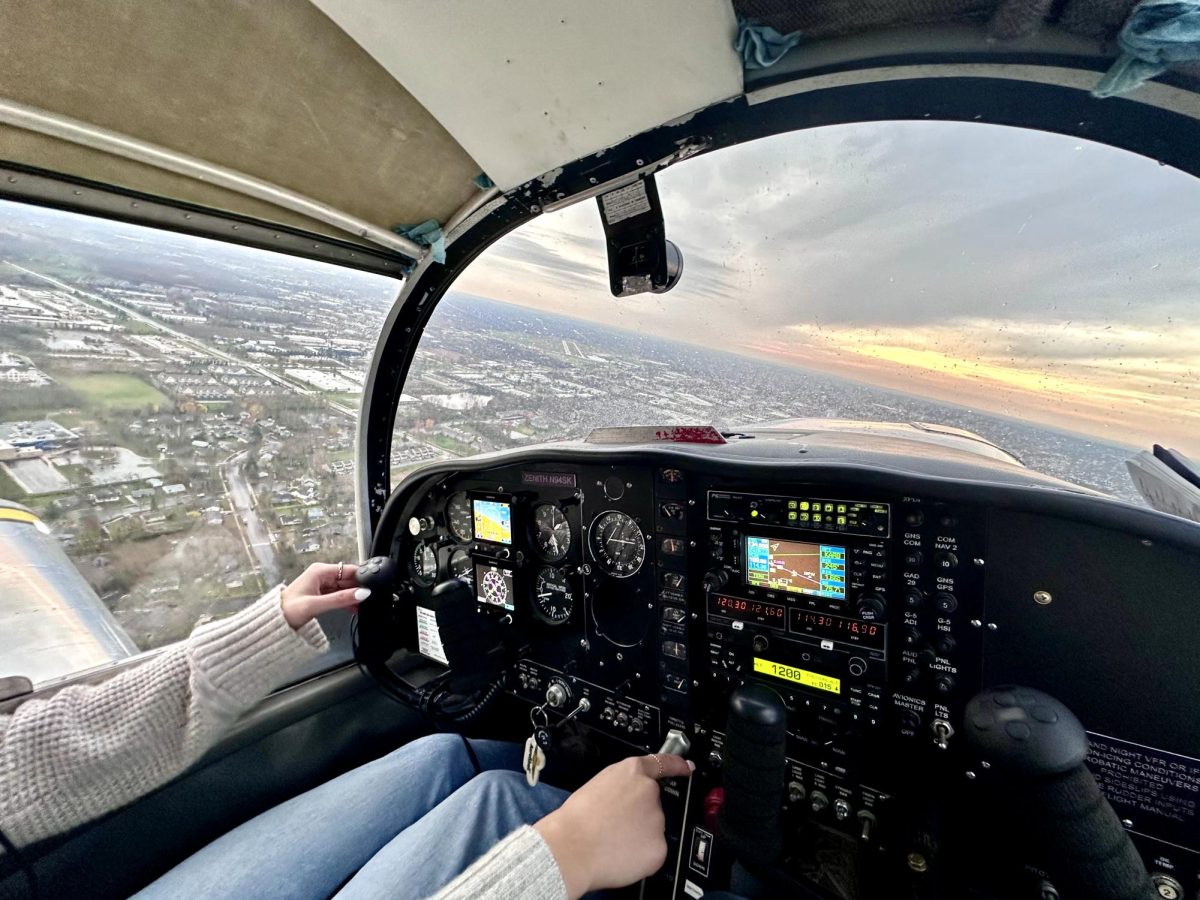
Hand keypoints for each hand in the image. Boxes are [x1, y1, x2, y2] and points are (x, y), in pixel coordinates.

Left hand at [280, 562, 366, 629]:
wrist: (273, 621)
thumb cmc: (288, 610)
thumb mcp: (316, 605)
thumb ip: (340, 599)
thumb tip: (362, 593)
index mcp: (320, 571)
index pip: (348, 570)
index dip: (361, 578)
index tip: (371, 588)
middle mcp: (321, 575)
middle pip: (348, 579)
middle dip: (358, 589)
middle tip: (368, 601)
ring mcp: (321, 584)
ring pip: (344, 588)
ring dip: (353, 596)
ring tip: (362, 607)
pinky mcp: (320, 594)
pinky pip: (338, 595)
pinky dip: (346, 601)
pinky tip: (353, 608)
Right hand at [533, 753, 693, 897]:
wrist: (572, 847)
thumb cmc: (576, 820)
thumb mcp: (597, 787)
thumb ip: (620, 789)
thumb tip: (627, 803)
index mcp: (632, 773)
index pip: (663, 763)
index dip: (676, 765)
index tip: (686, 767)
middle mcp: (650, 792)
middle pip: (652, 804)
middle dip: (639, 815)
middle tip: (616, 826)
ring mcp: (658, 820)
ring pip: (652, 829)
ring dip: (638, 835)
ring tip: (612, 841)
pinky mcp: (660, 847)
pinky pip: (653, 851)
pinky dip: (640, 856)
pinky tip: (620, 854)